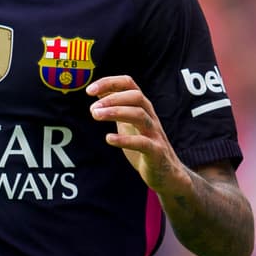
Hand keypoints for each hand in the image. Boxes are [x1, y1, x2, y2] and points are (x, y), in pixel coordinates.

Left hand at [87, 75, 190, 195]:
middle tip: (92, 108)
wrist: (167, 173)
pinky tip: (108, 138)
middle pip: (136, 96)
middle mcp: (150, 116)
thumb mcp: (128, 123)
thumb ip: (117, 108)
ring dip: (116, 112)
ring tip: (95, 116)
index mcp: (142, 107)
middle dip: (113, 98)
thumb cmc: (145, 145)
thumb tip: (98, 92)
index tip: (89, 90)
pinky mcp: (156, 152)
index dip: (109, 82)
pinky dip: (125, 139)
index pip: (129, 83)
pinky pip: (142, 142)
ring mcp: (154, 134)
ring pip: (139, 115)